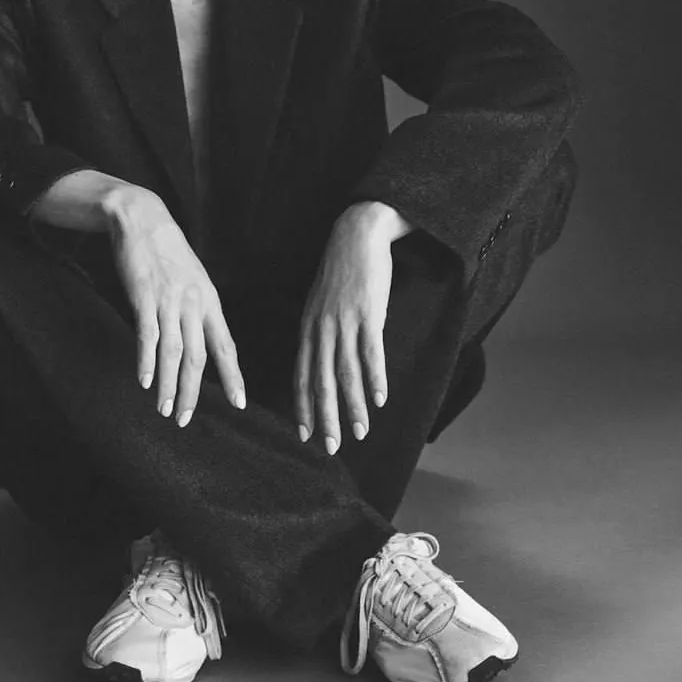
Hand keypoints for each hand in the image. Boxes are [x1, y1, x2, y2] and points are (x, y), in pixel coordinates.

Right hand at [104, 185, 245, 425]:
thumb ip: (197, 309)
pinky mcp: (144, 294)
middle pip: (198, 357)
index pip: (225, 345)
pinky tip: (144, 380)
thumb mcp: (192, 278)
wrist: (142, 217)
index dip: (233, 376)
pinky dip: (146, 360)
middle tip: (185, 420)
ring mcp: (169, 299)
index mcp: (210, 300)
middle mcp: (194, 302)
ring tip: (165, 410)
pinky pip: (148, 334)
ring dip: (168, 384)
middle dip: (193, 392)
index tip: (240, 403)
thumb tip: (197, 342)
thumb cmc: (166, 251)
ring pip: (174, 351)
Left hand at [293, 204, 401, 453]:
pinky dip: (375, 378)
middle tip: (329, 446)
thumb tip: (322, 358)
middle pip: (321, 380)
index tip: (304, 433)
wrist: (355, 234)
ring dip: (353, 406)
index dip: (303, 405)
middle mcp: (321, 328)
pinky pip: (371, 352)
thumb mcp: (320, 301)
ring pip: (346, 373)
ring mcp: (344, 321)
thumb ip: (319, 329)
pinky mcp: (368, 313)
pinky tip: (379, 399)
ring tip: (360, 432)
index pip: (301, 374)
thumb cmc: (340, 269)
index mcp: (308, 327)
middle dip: (325, 417)